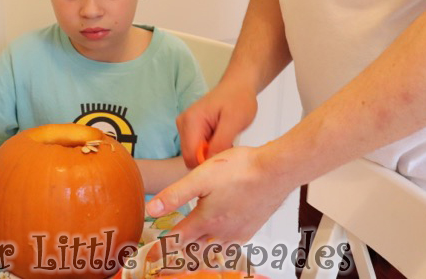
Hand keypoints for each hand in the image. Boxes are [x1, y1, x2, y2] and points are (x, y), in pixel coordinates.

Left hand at [145, 145, 291, 245]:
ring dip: (200, 252)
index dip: (161, 249)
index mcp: (206, 220)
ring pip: (213, 249)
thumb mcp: (200, 177)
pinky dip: (219, 246)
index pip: (177, 240)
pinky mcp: (251, 228)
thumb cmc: (240, 169)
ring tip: (191, 249)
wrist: (276, 171)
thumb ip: (175, 195)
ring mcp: (238, 232)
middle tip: (168, 256)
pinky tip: (219, 238)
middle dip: (180, 253)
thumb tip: (152, 209)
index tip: (149, 257)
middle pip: (194, 248)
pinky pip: (230, 245)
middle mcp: (221, 232)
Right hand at [177, 81, 257, 167]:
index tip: (224, 159)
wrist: (238, 86)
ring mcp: (185, 127)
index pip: (190, 156)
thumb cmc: (238, 99)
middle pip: (190, 157)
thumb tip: (210, 162)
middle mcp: (183, 124)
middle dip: (209, 158)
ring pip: (194, 154)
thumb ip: (221, 142)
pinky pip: (197, 148)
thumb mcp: (235, 121)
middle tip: (228, 148)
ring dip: (210, 153)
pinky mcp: (190, 130)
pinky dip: (210, 149)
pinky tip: (221, 139)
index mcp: (191, 121)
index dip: (207, 164)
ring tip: (226, 141)